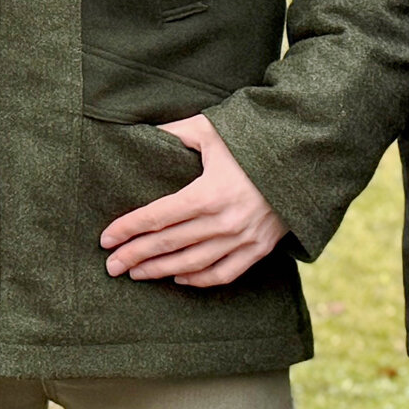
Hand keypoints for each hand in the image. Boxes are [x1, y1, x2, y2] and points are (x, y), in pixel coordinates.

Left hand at [100, 115, 288, 286]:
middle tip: (110, 266)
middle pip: (168, 245)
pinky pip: (224, 273)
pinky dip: (199, 280)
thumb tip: (140, 134)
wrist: (303, 158)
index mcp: (208, 192)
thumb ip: (174, 132)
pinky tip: (178, 279)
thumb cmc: (251, 140)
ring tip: (135, 274)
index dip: (128, 229)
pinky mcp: (259, 248)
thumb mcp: (210, 128)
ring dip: (160, 271)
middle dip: (135, 255)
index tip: (105, 239)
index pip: (157, 217)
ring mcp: (243, 238)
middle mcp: (224, 221)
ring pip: (192, 264)